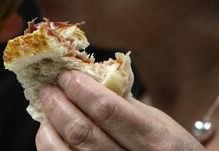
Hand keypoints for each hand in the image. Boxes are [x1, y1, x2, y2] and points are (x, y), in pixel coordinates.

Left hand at [36, 70, 204, 150]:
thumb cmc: (171, 150)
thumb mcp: (159, 122)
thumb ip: (125, 102)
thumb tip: (88, 78)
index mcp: (155, 141)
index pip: (107, 110)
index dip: (81, 89)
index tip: (66, 75)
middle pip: (82, 133)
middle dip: (58, 105)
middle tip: (48, 88)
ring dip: (49, 127)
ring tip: (47, 110)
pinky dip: (51, 148)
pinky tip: (51, 134)